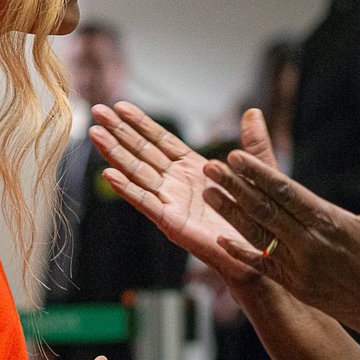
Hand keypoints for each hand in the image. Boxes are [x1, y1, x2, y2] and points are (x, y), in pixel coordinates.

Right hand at [88, 102, 278, 285]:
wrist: (264, 253)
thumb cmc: (260, 216)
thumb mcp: (259, 172)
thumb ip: (254, 143)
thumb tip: (254, 112)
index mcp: (194, 168)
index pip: (161, 140)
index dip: (141, 123)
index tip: (121, 106)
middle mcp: (178, 183)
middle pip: (143, 152)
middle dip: (119, 132)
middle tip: (97, 112)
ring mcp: (172, 202)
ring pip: (138, 173)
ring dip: (115, 154)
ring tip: (95, 135)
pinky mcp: (172, 222)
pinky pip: (146, 202)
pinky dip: (127, 189)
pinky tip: (109, 175)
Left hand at [201, 141, 359, 338]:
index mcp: (331, 222)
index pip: (285, 191)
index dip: (257, 173)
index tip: (236, 155)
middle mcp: (309, 244)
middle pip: (264, 208)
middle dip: (234, 186)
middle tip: (209, 166)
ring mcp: (300, 268)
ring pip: (257, 234)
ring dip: (230, 213)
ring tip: (208, 193)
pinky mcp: (297, 286)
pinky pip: (262, 267)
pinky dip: (240, 253)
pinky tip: (220, 239)